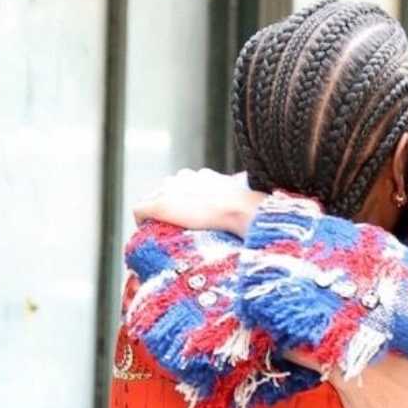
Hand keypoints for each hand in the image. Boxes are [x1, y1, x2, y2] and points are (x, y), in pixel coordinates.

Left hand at [130, 166, 262, 233]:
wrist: (238, 208)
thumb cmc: (250, 209)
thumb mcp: (250, 200)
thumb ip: (248, 202)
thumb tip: (268, 215)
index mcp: (201, 176)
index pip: (185, 186)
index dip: (186, 202)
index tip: (192, 216)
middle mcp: (182, 178)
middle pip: (167, 191)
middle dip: (170, 206)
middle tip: (179, 226)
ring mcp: (168, 191)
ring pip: (153, 200)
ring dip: (157, 214)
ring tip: (163, 230)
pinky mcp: (158, 205)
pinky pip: (139, 211)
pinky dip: (141, 220)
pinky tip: (146, 231)